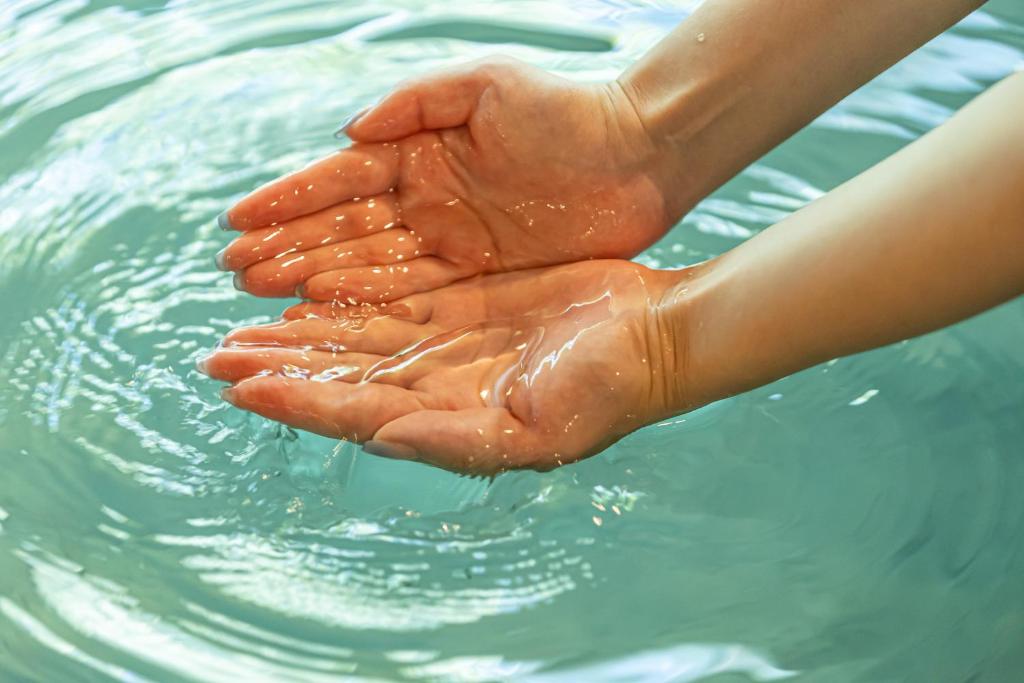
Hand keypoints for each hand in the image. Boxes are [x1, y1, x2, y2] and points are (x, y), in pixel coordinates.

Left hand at [198, 260, 692, 472]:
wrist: (654, 336)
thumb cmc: (607, 392)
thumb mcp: (535, 430)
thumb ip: (452, 440)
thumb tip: (376, 438)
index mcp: (446, 419)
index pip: (352, 412)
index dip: (295, 401)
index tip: (241, 388)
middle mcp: (437, 383)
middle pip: (341, 375)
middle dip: (279, 365)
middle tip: (215, 359)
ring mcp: (449, 341)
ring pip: (356, 337)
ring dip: (301, 333)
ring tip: (244, 326)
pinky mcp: (465, 301)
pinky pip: (393, 297)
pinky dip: (348, 296)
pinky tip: (311, 290)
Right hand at [216, 57, 688, 303]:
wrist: (641, 156)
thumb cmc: (569, 109)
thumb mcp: (489, 85)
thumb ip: (416, 102)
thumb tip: (348, 131)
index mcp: (419, 150)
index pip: (339, 182)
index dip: (288, 202)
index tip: (235, 223)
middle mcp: (425, 198)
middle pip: (344, 230)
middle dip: (288, 249)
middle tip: (235, 274)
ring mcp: (449, 239)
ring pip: (370, 267)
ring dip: (316, 282)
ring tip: (263, 299)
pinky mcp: (479, 274)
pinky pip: (413, 294)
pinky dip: (369, 305)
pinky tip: (328, 316)